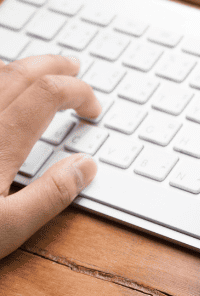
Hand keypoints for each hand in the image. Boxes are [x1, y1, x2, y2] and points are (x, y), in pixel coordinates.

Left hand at [0, 54, 100, 258]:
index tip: (93, 109)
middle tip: (74, 67)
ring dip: (20, 66)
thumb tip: (85, 166)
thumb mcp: (5, 230)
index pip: (49, 94)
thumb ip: (51, 195)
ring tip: (38, 70)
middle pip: (19, 72)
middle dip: (54, 65)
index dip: (79, 92)